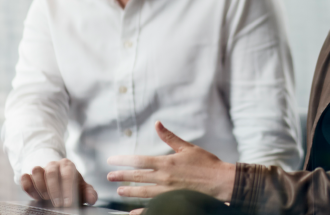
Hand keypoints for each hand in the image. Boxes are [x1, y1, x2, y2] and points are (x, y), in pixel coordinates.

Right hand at [20, 159, 97, 206]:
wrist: (56, 177)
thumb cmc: (70, 184)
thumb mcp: (80, 187)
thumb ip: (88, 192)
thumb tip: (92, 199)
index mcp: (68, 166)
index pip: (68, 173)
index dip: (68, 188)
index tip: (68, 203)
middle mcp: (54, 164)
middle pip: (51, 172)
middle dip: (54, 189)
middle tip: (57, 204)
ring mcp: (41, 168)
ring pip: (37, 171)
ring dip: (40, 186)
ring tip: (45, 198)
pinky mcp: (29, 175)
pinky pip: (25, 177)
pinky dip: (27, 185)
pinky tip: (33, 194)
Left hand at [107, 121, 235, 201]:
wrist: (220, 182)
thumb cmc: (206, 163)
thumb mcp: (187, 147)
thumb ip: (169, 137)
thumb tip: (157, 124)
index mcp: (167, 163)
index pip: (139, 161)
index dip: (124, 160)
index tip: (112, 160)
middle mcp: (164, 178)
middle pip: (138, 177)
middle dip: (122, 176)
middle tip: (109, 177)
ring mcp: (168, 193)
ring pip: (143, 193)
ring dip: (130, 192)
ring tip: (119, 191)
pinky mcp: (173, 203)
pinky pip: (154, 209)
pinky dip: (142, 211)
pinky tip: (133, 212)